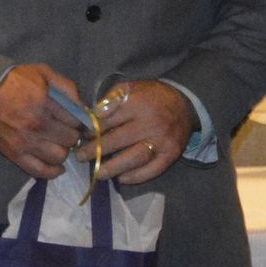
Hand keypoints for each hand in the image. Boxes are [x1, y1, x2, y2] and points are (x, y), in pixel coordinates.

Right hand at [0, 64, 85, 179]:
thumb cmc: (15, 82)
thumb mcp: (42, 73)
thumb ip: (66, 86)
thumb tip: (83, 106)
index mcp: (44, 103)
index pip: (75, 121)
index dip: (79, 121)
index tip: (75, 121)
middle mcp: (36, 125)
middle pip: (70, 139)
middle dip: (72, 135)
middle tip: (66, 132)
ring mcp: (25, 142)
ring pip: (59, 156)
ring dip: (63, 151)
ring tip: (58, 144)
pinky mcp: (15, 155)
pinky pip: (40, 171)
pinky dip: (52, 171)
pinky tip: (57, 166)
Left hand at [75, 79, 192, 184]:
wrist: (184, 104)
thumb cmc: (151, 96)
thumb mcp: (130, 88)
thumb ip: (110, 100)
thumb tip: (91, 118)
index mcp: (138, 104)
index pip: (109, 120)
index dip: (92, 130)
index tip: (83, 137)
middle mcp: (150, 122)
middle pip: (118, 140)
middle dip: (96, 151)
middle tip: (81, 157)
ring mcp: (162, 140)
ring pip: (134, 158)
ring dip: (113, 168)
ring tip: (98, 173)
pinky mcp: (171, 154)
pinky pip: (152, 169)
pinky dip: (136, 176)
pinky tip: (122, 178)